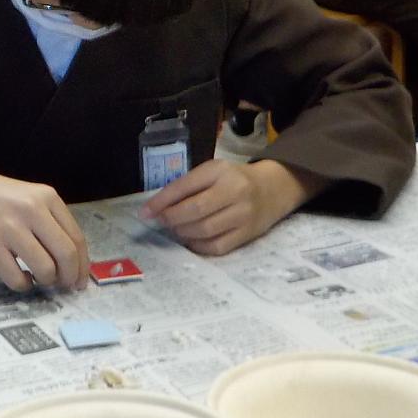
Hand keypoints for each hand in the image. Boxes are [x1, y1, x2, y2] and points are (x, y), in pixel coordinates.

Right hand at [0, 167, 89, 291]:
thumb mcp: (27, 196)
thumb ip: (49, 221)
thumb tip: (73, 261)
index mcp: (46, 197)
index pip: (77, 238)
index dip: (83, 266)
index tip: (80, 280)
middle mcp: (31, 210)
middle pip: (66, 255)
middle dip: (69, 277)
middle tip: (64, 286)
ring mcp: (10, 227)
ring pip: (45, 269)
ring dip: (45, 281)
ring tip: (38, 278)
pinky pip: (16, 278)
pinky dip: (23, 285)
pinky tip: (20, 278)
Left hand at [143, 158, 311, 256]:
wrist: (272, 188)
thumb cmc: (234, 180)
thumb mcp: (212, 173)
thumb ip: (187, 187)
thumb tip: (155, 208)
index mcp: (220, 171)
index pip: (184, 186)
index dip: (161, 201)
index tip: (144, 212)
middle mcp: (234, 191)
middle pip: (194, 211)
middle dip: (171, 219)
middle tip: (162, 221)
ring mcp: (243, 214)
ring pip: (204, 230)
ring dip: (183, 233)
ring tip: (177, 229)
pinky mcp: (247, 234)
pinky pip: (216, 246)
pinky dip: (197, 246)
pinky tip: (191, 240)